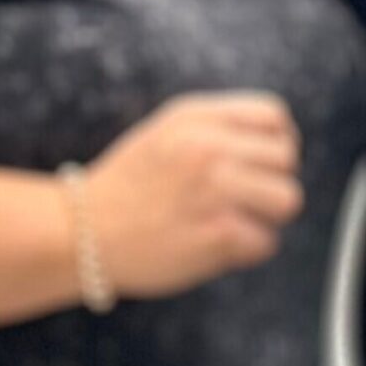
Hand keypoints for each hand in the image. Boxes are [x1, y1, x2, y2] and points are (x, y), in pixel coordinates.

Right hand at [81, 92, 303, 299]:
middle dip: (270, 182)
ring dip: (265, 217)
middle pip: (287, 158)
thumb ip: (219, 129)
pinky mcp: (219, 234)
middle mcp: (206, 148)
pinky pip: (267, 242)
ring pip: (288, 199)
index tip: (257, 164)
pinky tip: (211, 245)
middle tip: (239, 200)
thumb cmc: (128, 188)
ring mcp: (214, 190)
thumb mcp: (166, 134)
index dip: (275, 142)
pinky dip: (245, 250)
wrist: (78, 234)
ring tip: (231, 221)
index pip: (274, 115)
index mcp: (194, 118)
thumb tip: (282, 141)